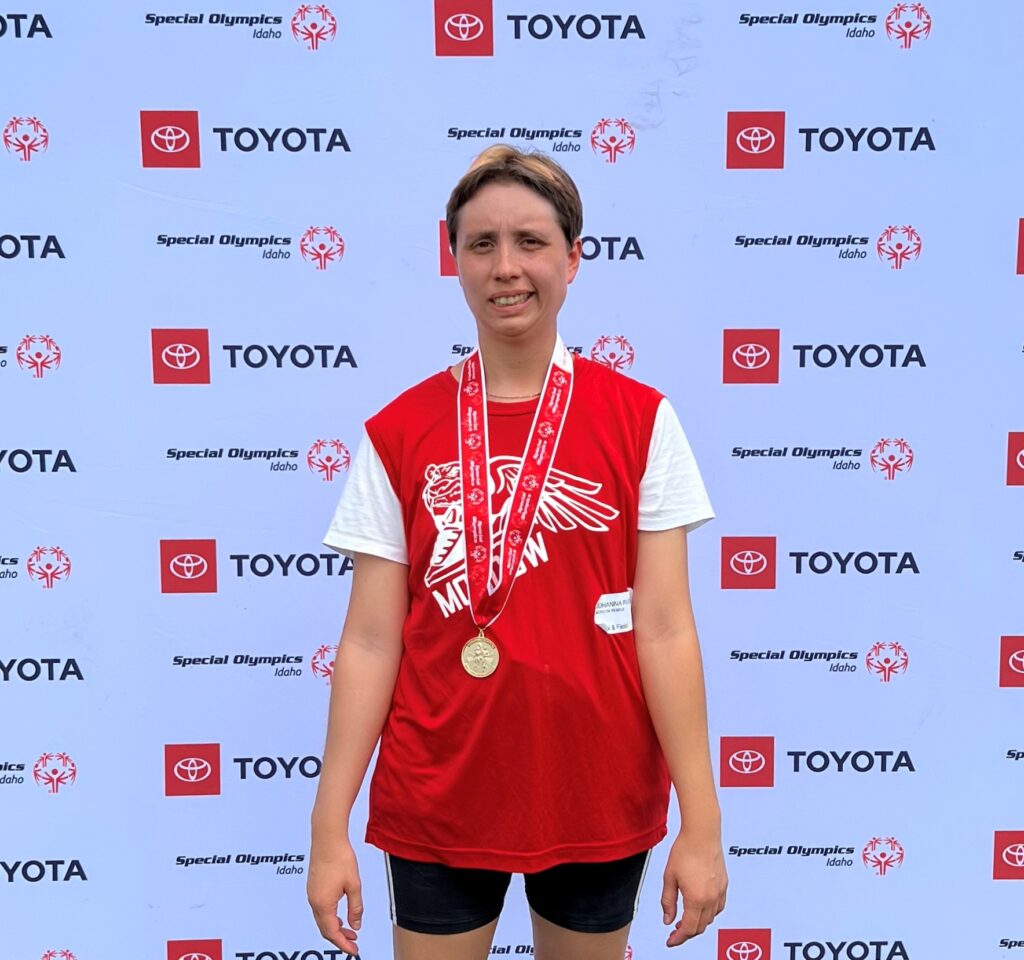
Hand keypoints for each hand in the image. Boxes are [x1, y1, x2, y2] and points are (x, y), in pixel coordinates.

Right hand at [307, 835, 362, 956]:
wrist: (327, 837)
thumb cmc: (341, 858)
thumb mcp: (354, 885)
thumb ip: (356, 908)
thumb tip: (356, 925)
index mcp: (323, 904)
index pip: (332, 932)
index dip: (343, 944)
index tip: (354, 950)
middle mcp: (314, 901)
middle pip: (325, 928)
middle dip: (339, 937)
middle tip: (354, 942)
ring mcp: (311, 894)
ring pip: (321, 919)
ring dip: (334, 927)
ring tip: (349, 930)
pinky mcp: (313, 887)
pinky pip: (320, 909)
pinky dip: (329, 917)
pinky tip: (339, 914)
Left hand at [660, 829, 727, 947]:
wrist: (702, 833)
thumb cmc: (684, 851)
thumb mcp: (669, 877)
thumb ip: (668, 901)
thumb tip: (668, 920)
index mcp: (696, 899)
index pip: (688, 929)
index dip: (678, 938)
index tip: (670, 941)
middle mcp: (711, 899)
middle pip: (700, 927)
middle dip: (687, 932)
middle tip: (675, 930)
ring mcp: (720, 892)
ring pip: (710, 919)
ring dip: (698, 923)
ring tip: (685, 918)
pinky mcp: (724, 885)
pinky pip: (718, 908)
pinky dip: (709, 913)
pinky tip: (699, 907)